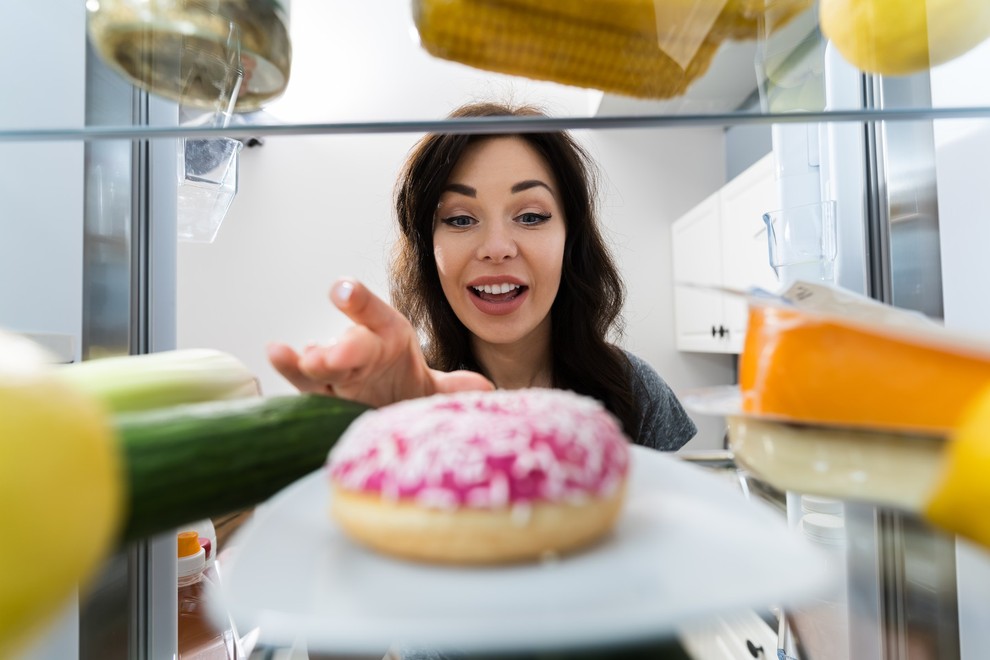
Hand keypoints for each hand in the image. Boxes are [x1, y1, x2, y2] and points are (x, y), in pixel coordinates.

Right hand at [267, 278, 493, 407]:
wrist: (381, 407)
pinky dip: (288, 366)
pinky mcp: (320, 391)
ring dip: (313, 362)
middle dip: (342, 348)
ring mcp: (337, 370)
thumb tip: (486, 391)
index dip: (359, 304)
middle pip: (350, 345)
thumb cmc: (402, 386)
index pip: (374, 316)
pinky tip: (276, 351)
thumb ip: (453, 388)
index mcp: (388, 336)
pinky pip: (302, 379)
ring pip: (322, 363)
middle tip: (331, 353)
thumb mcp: (430, 389)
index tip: (343, 290)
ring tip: (308, 361)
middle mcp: (360, 348)